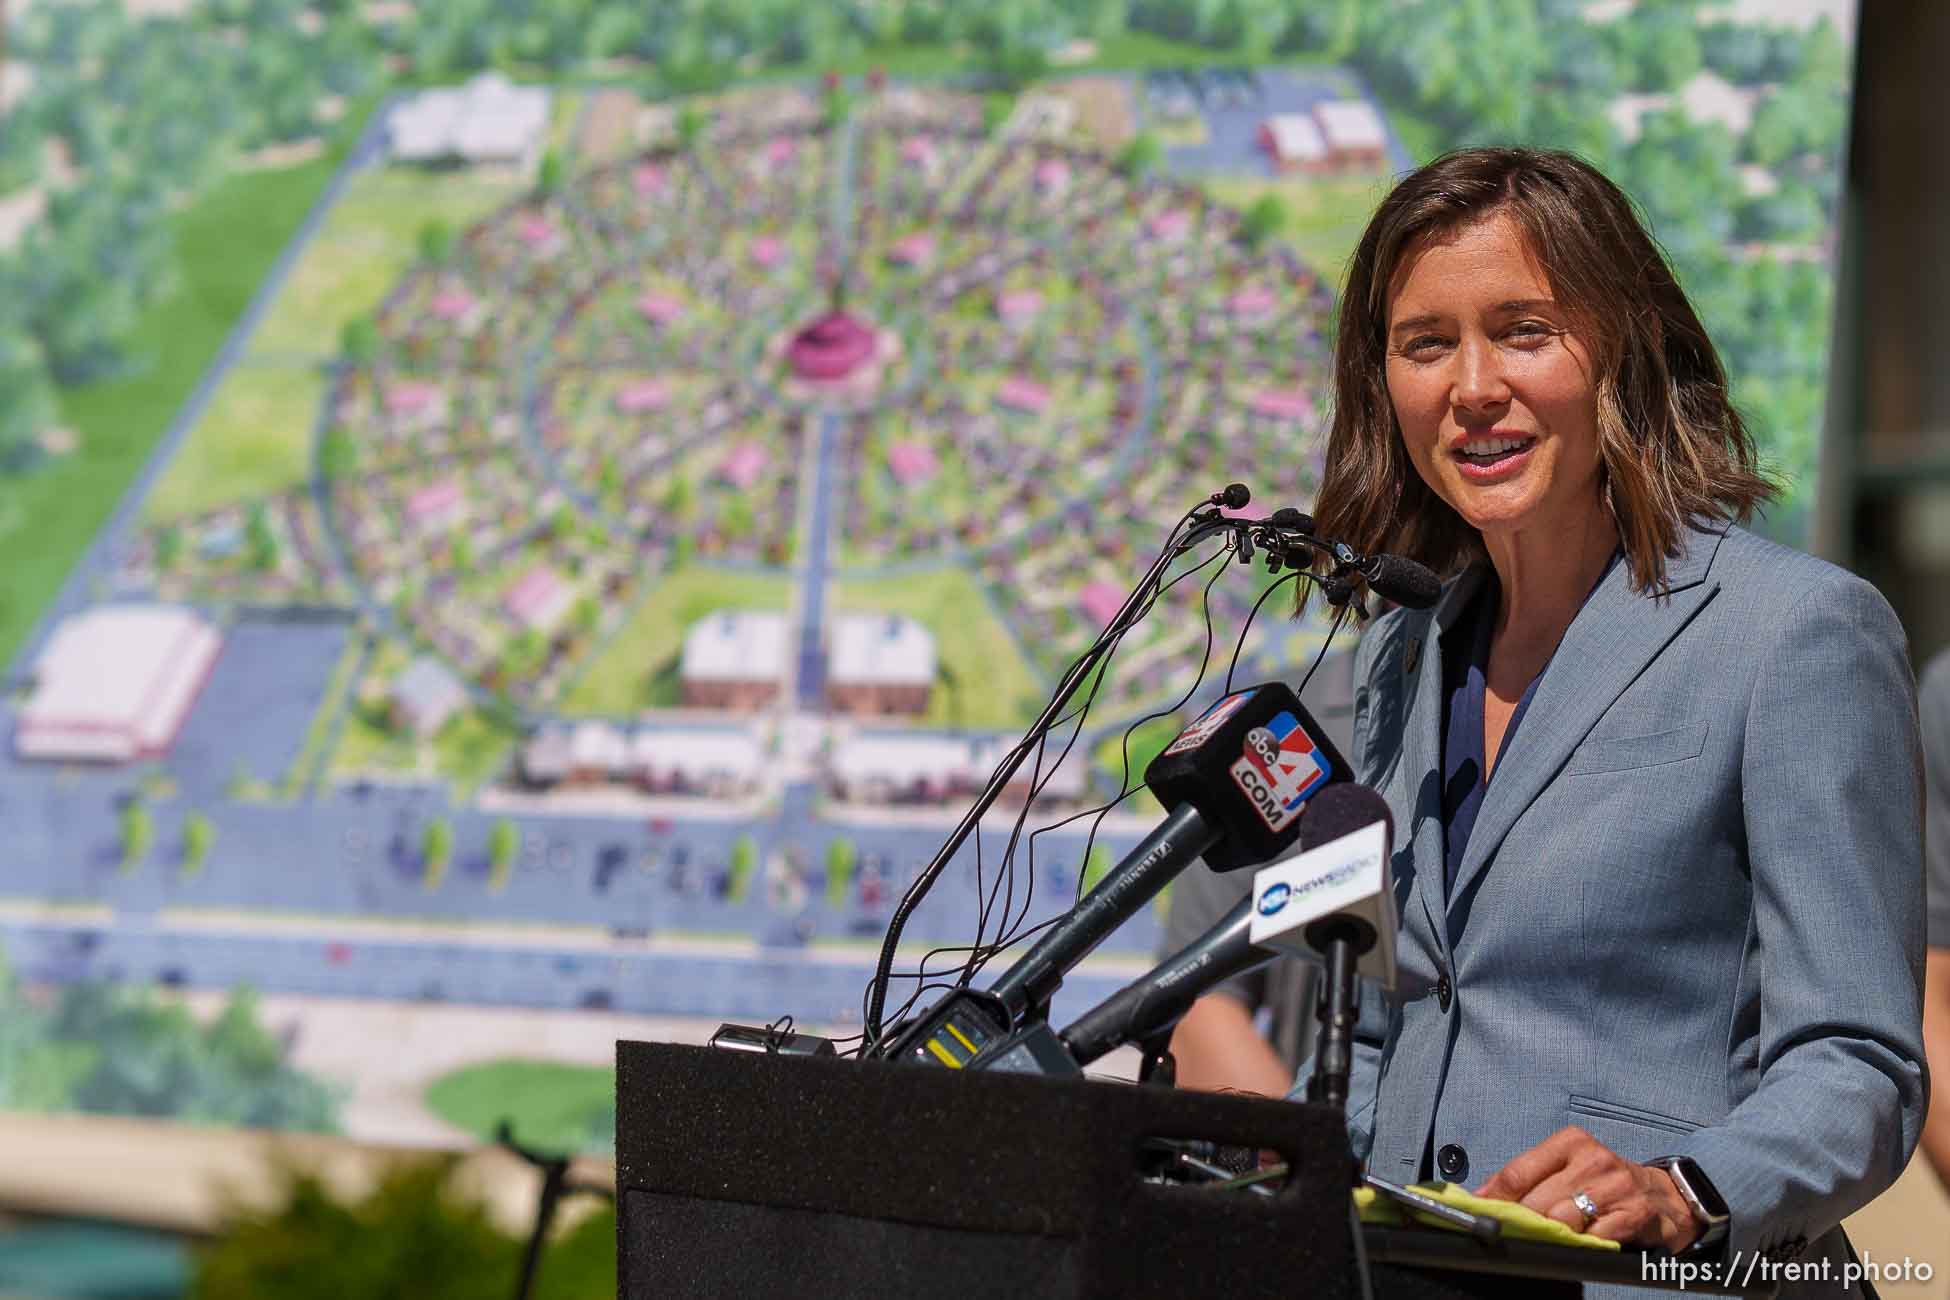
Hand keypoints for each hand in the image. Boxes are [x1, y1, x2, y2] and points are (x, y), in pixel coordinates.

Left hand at [1473, 1126, 1702, 1251]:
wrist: (1663, 1196)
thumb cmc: (1602, 1182)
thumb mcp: (1565, 1167)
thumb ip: (1526, 1178)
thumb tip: (1482, 1196)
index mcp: (1570, 1142)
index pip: (1519, 1171)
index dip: (1496, 1197)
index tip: (1482, 1212)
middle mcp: (1594, 1159)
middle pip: (1538, 1201)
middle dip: (1524, 1222)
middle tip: (1517, 1232)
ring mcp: (1617, 1186)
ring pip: (1564, 1220)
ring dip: (1553, 1235)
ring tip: (1553, 1237)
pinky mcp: (1636, 1214)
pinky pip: (1595, 1238)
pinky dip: (1583, 1245)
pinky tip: (1583, 1243)